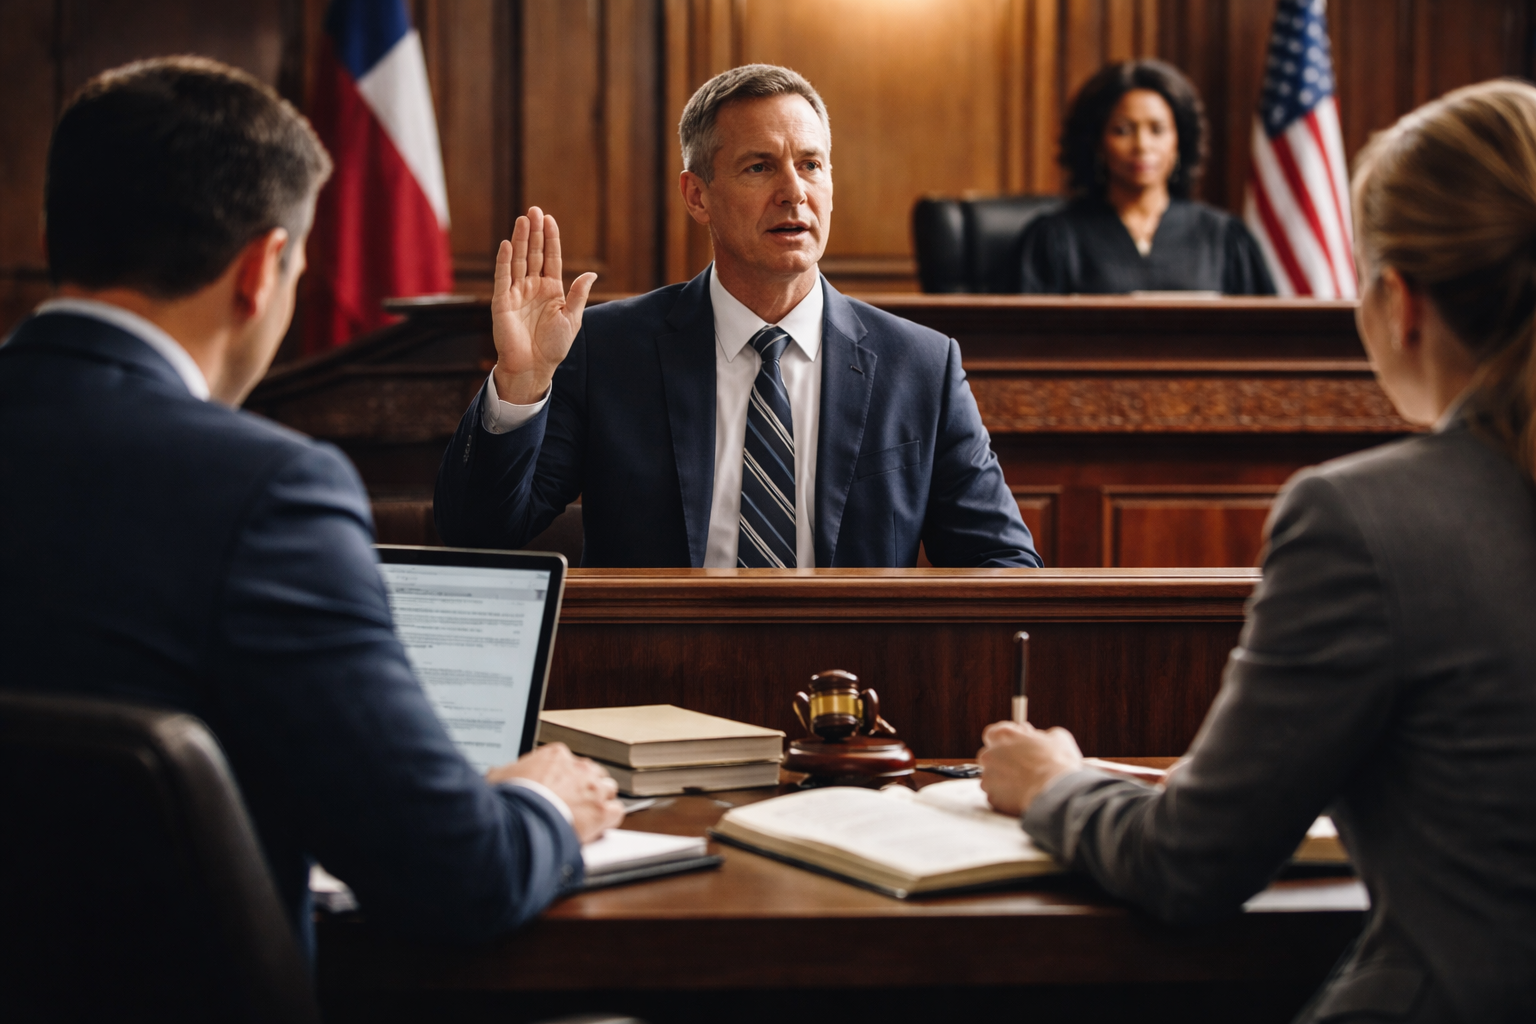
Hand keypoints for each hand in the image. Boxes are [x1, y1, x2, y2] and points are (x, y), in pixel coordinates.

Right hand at [487, 742, 624, 842]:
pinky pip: (616, 811)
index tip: (559, 790)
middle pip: (591, 774)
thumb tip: (499, 775)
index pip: (570, 763)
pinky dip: (609, 819)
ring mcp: (593, 788)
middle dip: (585, 788)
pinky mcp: (601, 810)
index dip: (566, 779)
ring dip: (600, 801)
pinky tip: (600, 826)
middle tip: (573, 803)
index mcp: (556, 756)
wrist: (521, 821)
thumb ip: (507, 773)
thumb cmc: (510, 801)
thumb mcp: (499, 778)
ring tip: (587, 815)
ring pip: (608, 789)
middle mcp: (578, 767)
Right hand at [489, 207, 598, 405]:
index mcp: (551, 289)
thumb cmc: (553, 346)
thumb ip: (578, 295)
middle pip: (533, 253)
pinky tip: (508, 245)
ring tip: (523, 219)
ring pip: (519, 260)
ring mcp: (516, 292)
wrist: (534, 367)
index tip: (549, 219)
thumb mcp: (572, 319)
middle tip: (534, 210)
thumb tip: (591, 274)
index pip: (550, 258)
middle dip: (534, 232)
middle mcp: (532, 287)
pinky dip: (504, 262)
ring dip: (521, 240)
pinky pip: (503, 278)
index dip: (550, 239)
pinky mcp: (502, 302)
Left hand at [977, 721, 1082, 816]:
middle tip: (1022, 766)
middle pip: (990, 756)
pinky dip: (1006, 796)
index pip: (992, 733)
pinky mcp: (993, 797)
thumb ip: (1043, 736)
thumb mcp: (1058, 738)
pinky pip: (996, 795)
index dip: (1005, 740)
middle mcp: (991, 755)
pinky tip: (1022, 795)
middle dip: (1003, 761)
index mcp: (1004, 736)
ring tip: (1024, 784)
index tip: (1015, 745)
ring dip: (1003, 780)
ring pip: (991, 777)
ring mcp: (989, 777)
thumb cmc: (1058, 764)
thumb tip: (1044, 739)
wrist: (1057, 793)